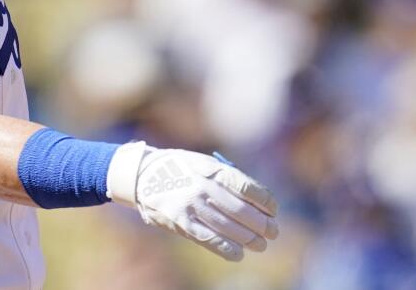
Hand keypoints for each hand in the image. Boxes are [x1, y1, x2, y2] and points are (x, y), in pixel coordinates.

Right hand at [107, 143, 278, 260]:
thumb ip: (226, 178)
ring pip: (230, 228)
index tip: (273, 209)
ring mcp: (192, 206)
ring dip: (250, 239)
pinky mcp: (182, 223)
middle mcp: (203, 187)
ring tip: (260, 244)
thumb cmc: (179, 168)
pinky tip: (238, 252)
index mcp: (211, 169)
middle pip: (242, 211)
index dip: (266, 202)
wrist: (142, 175)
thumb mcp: (202, 162)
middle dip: (263, 224)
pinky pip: (210, 240)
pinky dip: (228, 249)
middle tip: (273, 231)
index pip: (248, 188)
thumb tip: (257, 201)